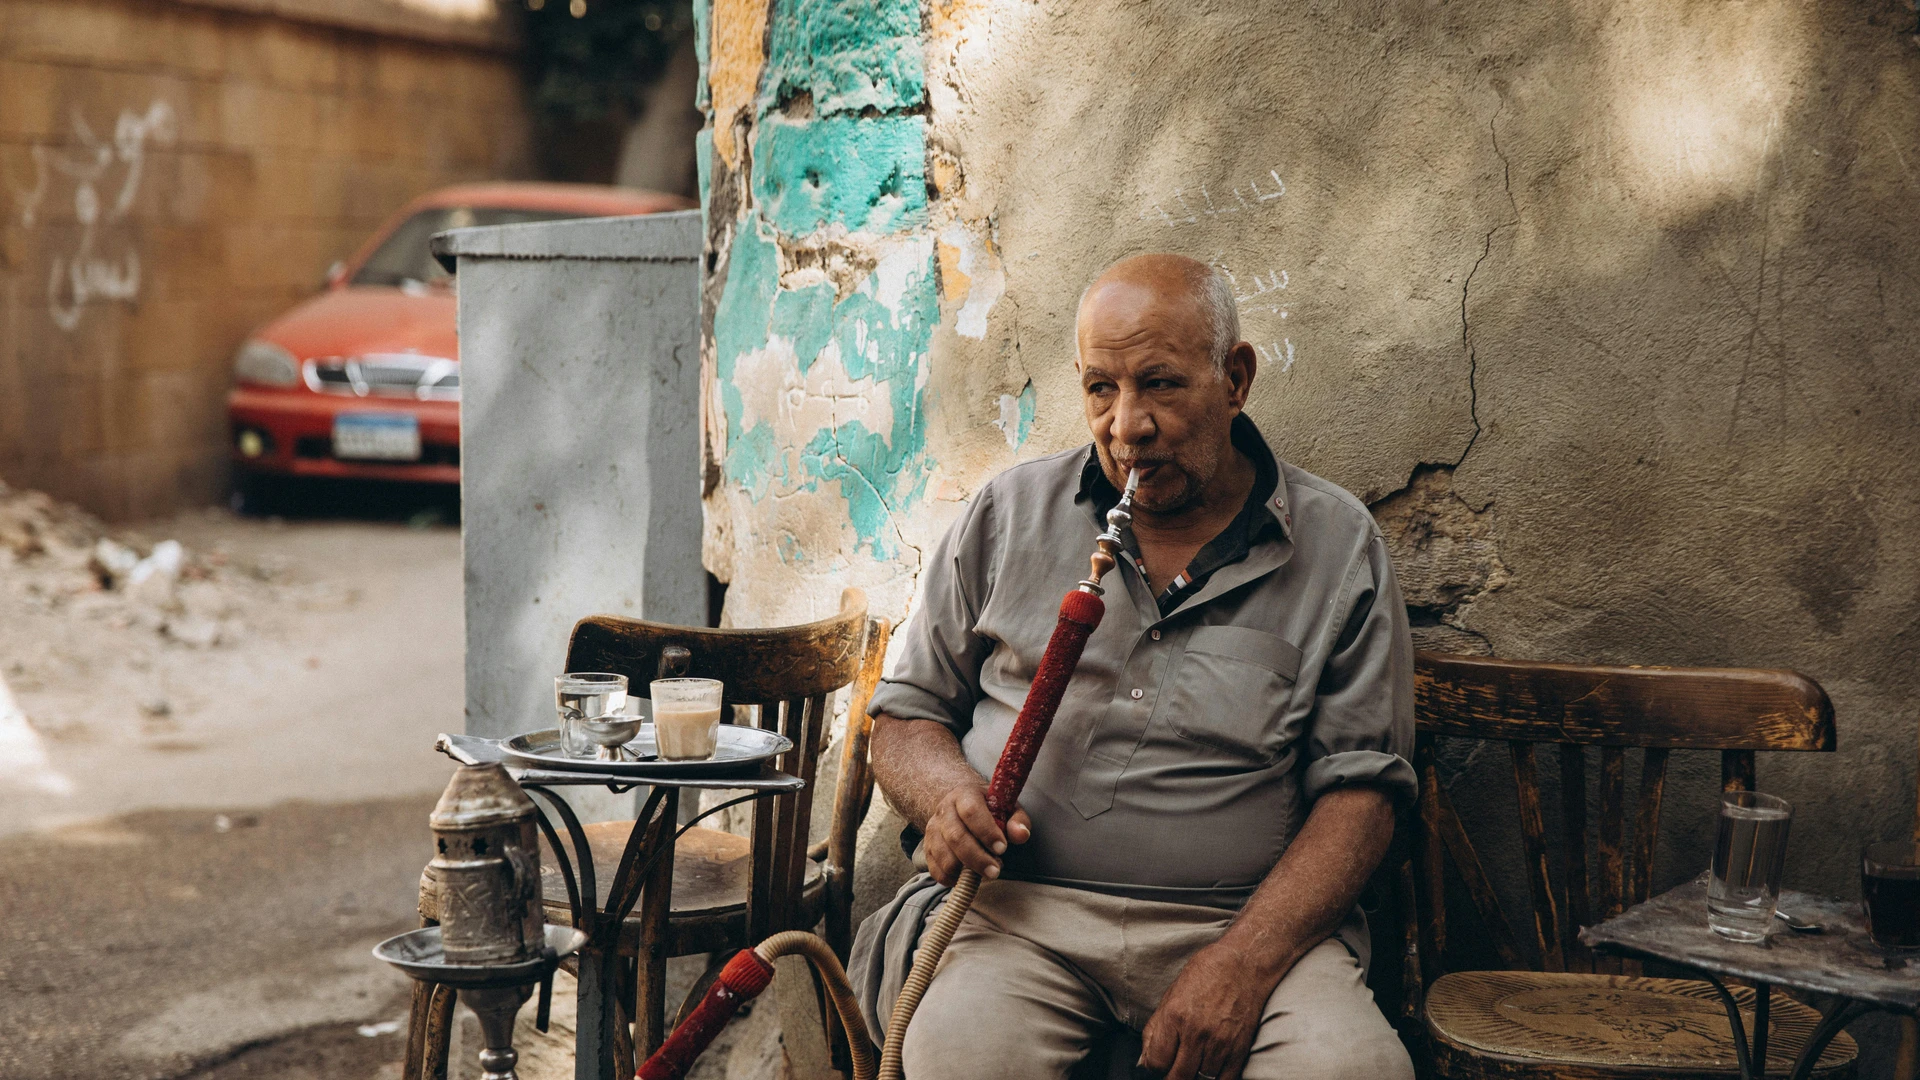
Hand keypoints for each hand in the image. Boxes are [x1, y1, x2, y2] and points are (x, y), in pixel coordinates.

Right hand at [923, 784, 1031, 885]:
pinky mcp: (927, 848)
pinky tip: (967, 878)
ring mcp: (933, 829)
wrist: (961, 806)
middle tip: (995, 871)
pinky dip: (951, 879)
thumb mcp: (1007, 809)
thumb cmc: (988, 810)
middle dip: (978, 858)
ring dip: (965, 871)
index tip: (1002, 849)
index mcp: (965, 795)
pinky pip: (935, 869)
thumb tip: (1021, 834)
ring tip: (984, 872)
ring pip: (944, 855)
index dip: (986, 832)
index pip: (972, 811)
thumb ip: (1018, 820)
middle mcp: (944, 810)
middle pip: (956, 837)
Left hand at [1138, 943, 1270, 1079]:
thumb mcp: (1171, 995)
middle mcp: (1196, 1033)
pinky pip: (1224, 1079)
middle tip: (1174, 1067)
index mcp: (1175, 1016)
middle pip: (1178, 1077)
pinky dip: (1214, 1078)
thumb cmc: (1206, 974)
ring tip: (1193, 1063)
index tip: (1160, 1061)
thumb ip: (1155, 1029)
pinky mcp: (1239, 1048)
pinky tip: (1209, 1068)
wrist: (1244, 964)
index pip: (1156, 1062)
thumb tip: (1145, 1059)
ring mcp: (1219, 1043)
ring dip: (1193, 1076)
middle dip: (1172, 1075)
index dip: (1155, 1065)